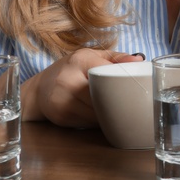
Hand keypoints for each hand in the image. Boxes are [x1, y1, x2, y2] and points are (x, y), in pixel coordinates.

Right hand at [22, 48, 142, 126]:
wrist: (39, 90)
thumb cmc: (69, 70)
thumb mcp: (89, 57)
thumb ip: (115, 58)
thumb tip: (139, 59)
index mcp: (79, 60)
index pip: (107, 72)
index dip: (123, 81)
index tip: (137, 86)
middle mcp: (68, 79)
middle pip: (104, 95)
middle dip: (118, 100)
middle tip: (132, 101)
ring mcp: (63, 99)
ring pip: (98, 112)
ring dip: (110, 113)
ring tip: (115, 108)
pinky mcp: (61, 116)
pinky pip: (90, 122)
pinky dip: (99, 121)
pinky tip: (99, 115)